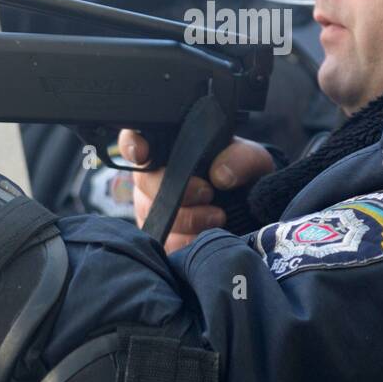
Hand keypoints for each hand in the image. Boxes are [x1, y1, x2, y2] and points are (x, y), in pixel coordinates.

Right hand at [118, 129, 274, 252]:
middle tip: (207, 193)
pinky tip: (205, 234)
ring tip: (216, 217)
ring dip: (188, 218)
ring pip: (155, 214)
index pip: (134, 139)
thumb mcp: (250, 159)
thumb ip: (240, 157)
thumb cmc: (241, 176)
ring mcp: (151, 208)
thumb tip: (220, 175)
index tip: (142, 153)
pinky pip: (165, 242)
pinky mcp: (159, 237)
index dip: (131, 144)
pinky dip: (188, 240)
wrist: (250, 210)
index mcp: (166, 149)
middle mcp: (151, 177)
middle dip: (177, 189)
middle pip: (144, 181)